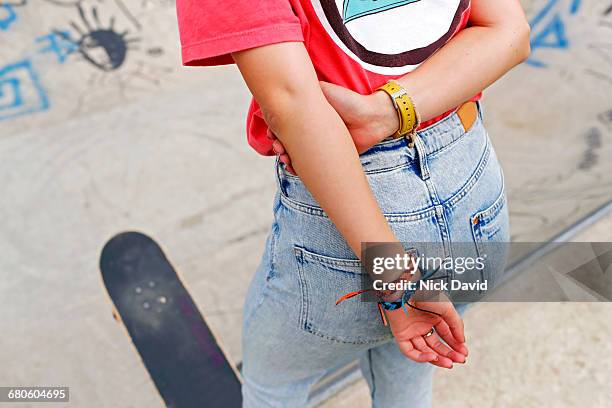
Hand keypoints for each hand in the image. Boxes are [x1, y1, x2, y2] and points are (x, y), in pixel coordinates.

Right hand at [268, 81, 398, 173]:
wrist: (371, 117)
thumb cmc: (350, 101)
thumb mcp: (324, 91)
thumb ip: (306, 90)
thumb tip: (285, 87)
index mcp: (309, 115)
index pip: (286, 123)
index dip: (276, 130)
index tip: (273, 134)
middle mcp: (312, 130)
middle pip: (288, 140)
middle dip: (279, 146)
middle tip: (278, 149)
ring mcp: (319, 145)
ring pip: (296, 154)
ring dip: (287, 158)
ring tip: (286, 160)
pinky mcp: (328, 157)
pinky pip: (310, 166)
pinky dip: (300, 169)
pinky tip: (293, 169)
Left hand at [385, 291, 467, 368]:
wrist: (406, 289)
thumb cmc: (426, 294)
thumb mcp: (447, 309)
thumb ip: (456, 325)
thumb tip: (462, 342)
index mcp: (432, 317)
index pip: (445, 335)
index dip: (455, 345)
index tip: (464, 353)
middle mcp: (421, 325)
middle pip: (435, 345)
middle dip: (448, 354)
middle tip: (460, 361)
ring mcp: (411, 330)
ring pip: (424, 350)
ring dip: (437, 359)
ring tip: (449, 364)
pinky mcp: (400, 334)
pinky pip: (409, 350)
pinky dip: (420, 357)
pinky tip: (433, 357)